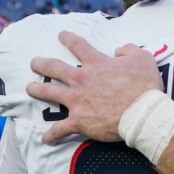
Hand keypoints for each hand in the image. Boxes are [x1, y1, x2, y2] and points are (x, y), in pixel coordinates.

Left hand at [27, 31, 164, 143]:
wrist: (143, 113)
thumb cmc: (144, 86)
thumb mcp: (143, 58)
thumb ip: (128, 50)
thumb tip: (119, 50)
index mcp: (97, 64)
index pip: (78, 46)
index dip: (68, 38)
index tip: (61, 35)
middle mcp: (82, 80)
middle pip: (55, 68)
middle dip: (42, 64)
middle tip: (34, 63)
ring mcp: (77, 101)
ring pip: (50, 93)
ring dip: (37, 90)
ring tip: (29, 89)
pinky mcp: (79, 121)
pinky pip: (60, 129)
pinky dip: (51, 135)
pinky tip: (45, 139)